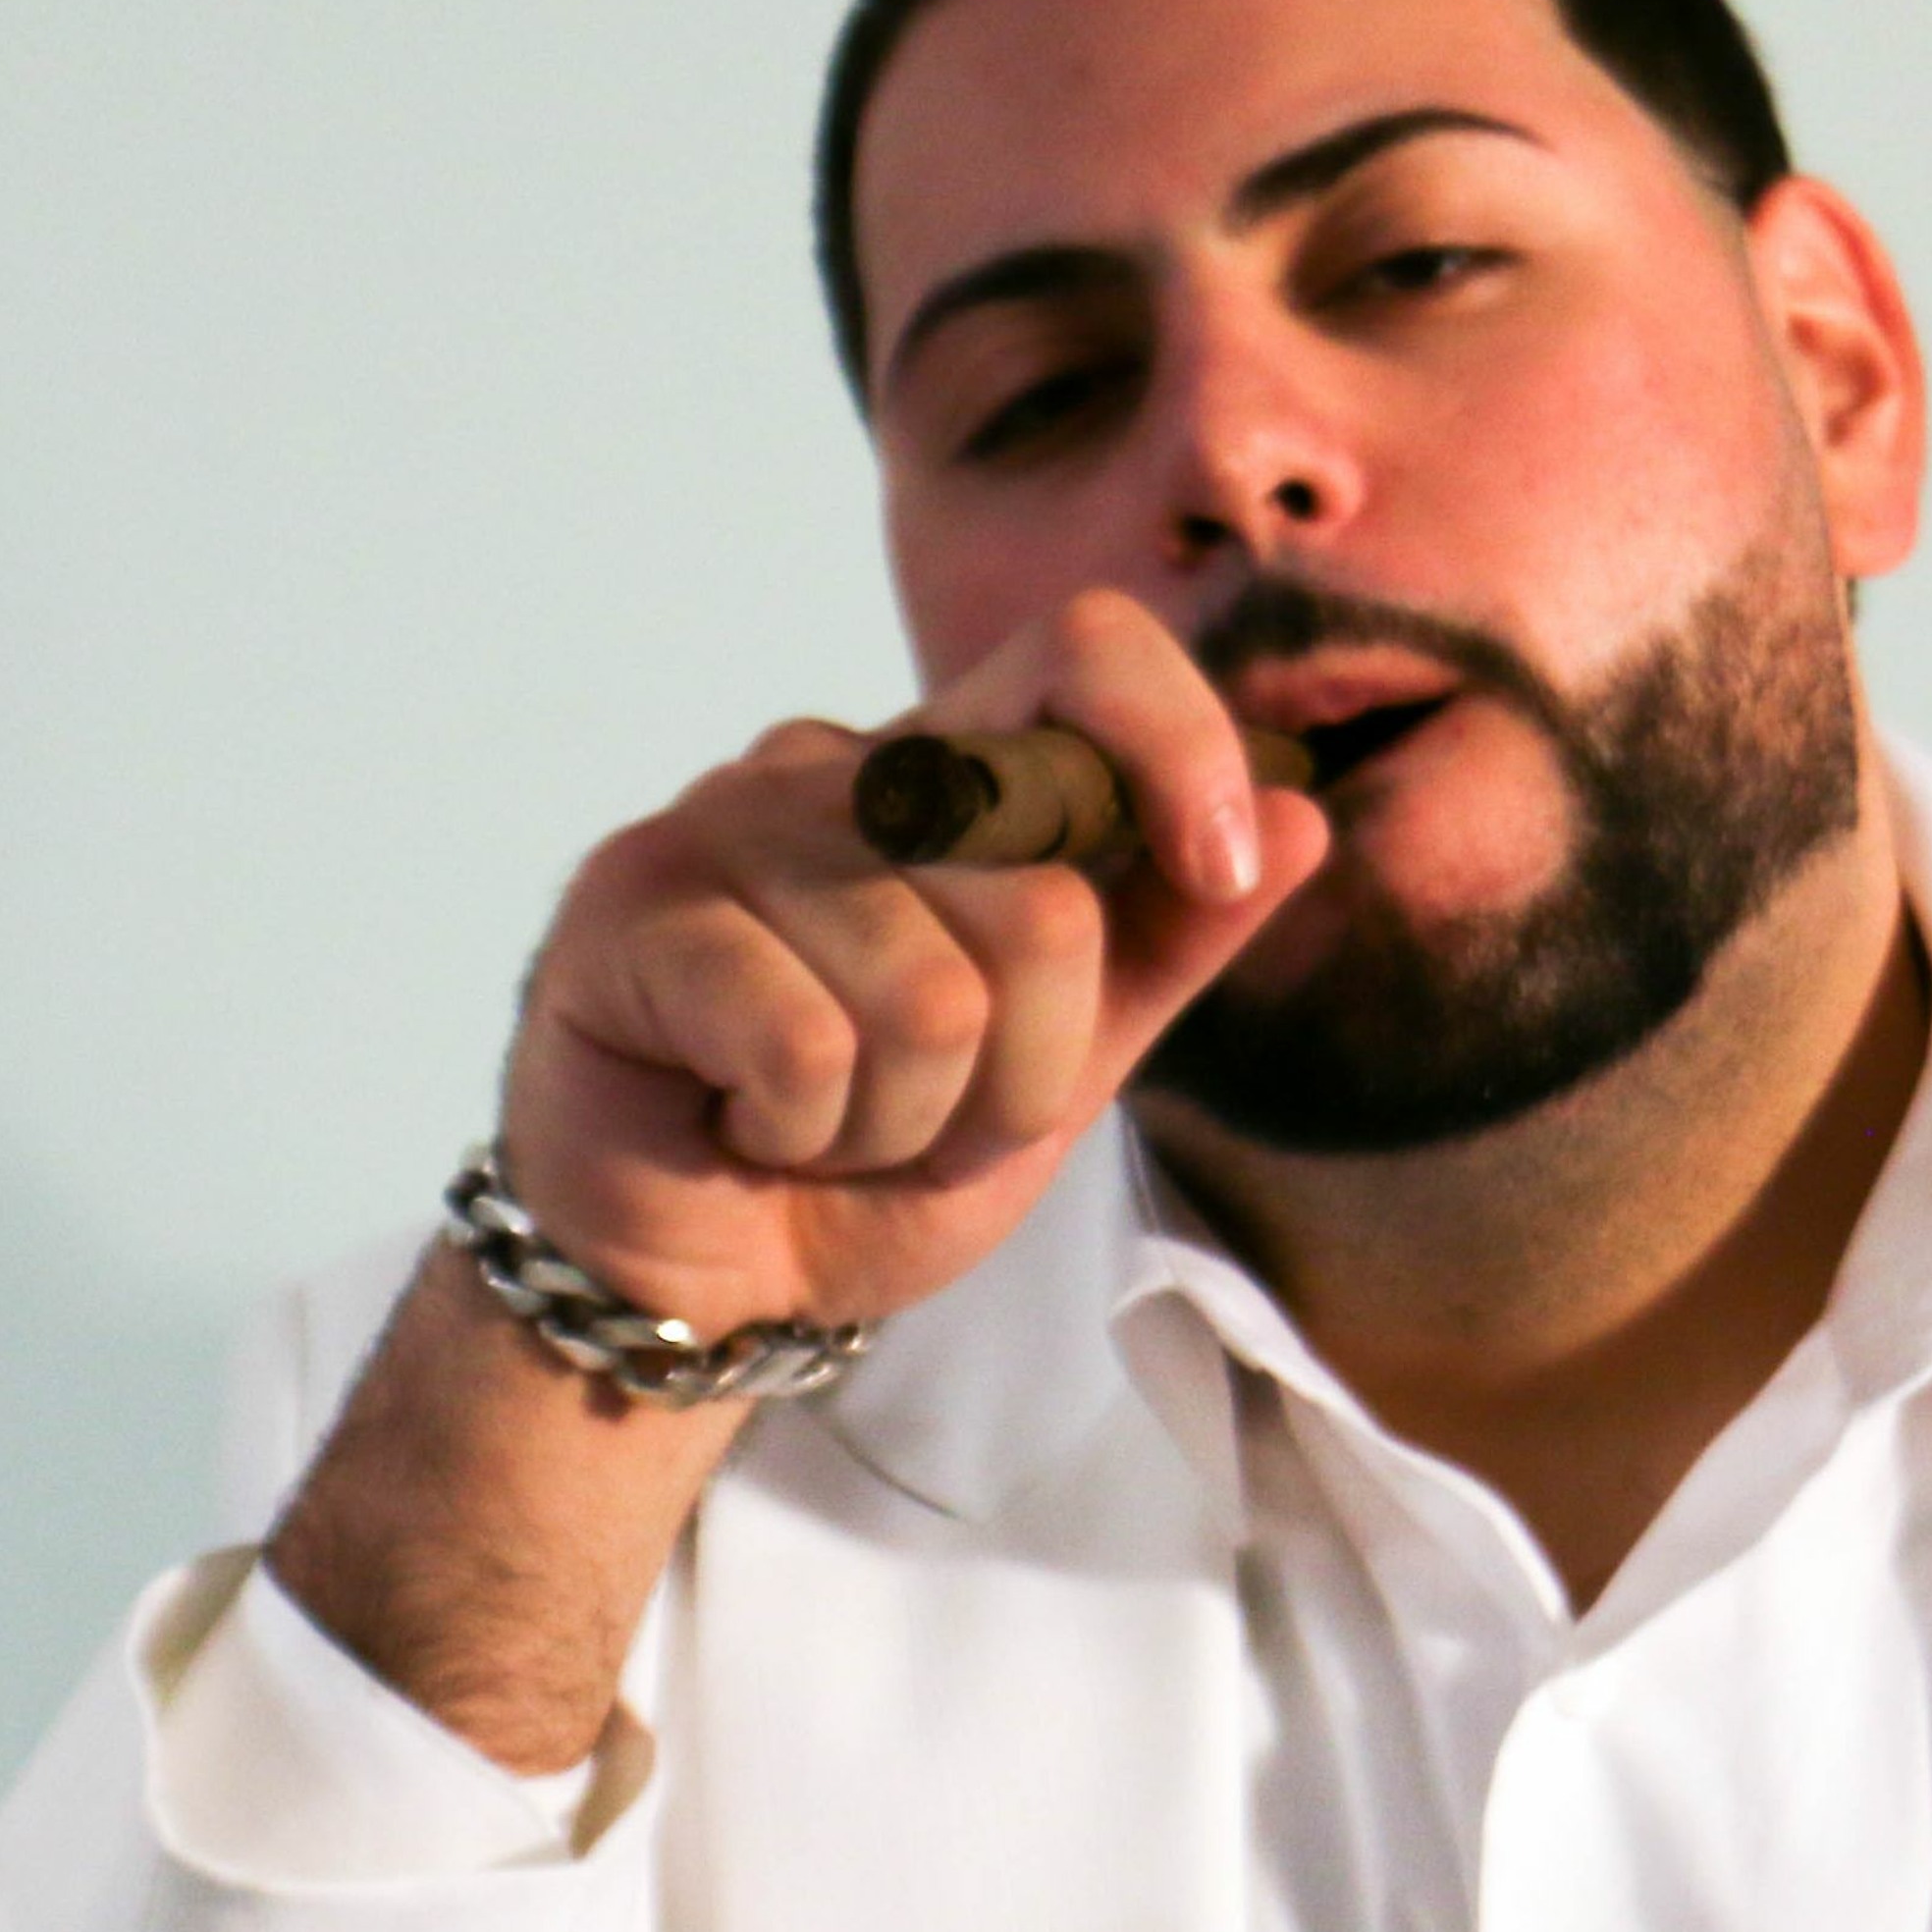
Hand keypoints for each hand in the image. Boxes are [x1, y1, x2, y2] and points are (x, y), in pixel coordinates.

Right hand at [498, 589, 1329, 1342]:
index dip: (1179, 746)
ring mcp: (720, 826)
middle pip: (1044, 898)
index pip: (1085, 651)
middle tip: (922, 1107)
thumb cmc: (876, 1154)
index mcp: (946, 771)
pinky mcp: (627, 912)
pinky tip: (749, 1120)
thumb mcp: (1063, 1060)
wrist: (710, 1280)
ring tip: (828, 1121)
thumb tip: (1305, 818)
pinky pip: (810, 1042)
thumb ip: (1171, 938)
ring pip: (934, 995)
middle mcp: (833, 768)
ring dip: (905, 1120)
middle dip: (1021, 1072)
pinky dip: (807, 1128)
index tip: (1222, 869)